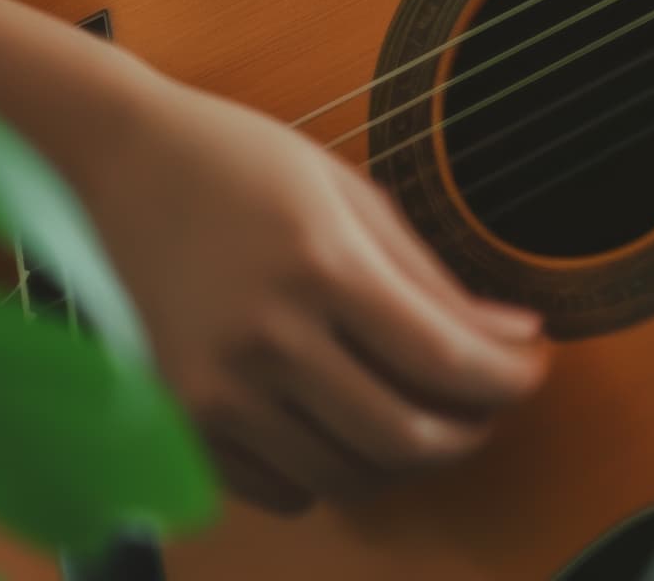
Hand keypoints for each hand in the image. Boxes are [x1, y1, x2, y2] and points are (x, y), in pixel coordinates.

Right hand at [75, 66, 551, 513]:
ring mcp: (216, 389)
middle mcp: (266, 338)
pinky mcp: (183, 420)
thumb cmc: (243, 162)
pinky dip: (332, 475)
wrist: (122, 163)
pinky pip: (283, 490)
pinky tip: (345, 428)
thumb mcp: (351, 195)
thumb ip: (433, 278)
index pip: (444, 360)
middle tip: (487, 406)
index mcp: (320, 265)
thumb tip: (516, 335)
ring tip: (422, 415)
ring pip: (347, 476)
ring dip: (404, 461)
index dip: (507, 380)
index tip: (531, 371)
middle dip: (469, 432)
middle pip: (403, 436)